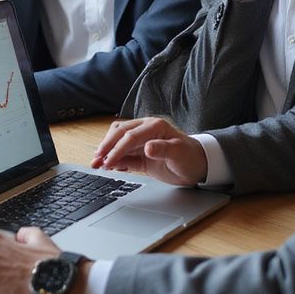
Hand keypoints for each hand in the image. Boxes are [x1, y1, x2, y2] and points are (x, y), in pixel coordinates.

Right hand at [91, 117, 207, 185]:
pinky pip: (123, 155)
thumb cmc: (191, 156)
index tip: (108, 161)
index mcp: (154, 126)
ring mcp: (140, 142)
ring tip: (96, 164)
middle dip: (105, 148)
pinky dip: (114, 160)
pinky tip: (108, 167)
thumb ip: (164, 149)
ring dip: (106, 152)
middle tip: (96, 161)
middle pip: (118, 134)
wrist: (198, 165)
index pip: (130, 135)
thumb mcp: (180, 153)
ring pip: (117, 142)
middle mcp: (144, 130)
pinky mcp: (139, 154)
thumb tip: (147, 147)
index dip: (117, 148)